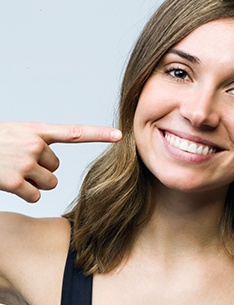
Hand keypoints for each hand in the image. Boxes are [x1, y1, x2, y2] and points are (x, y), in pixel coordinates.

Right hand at [0, 122, 121, 202]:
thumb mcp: (14, 133)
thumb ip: (37, 141)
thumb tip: (53, 163)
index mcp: (35, 130)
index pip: (74, 132)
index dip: (99, 134)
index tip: (119, 135)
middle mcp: (34, 144)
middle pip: (57, 167)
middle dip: (41, 169)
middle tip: (19, 162)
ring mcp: (25, 162)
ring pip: (50, 182)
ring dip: (35, 183)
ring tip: (13, 172)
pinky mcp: (15, 180)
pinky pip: (35, 195)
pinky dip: (26, 194)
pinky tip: (10, 185)